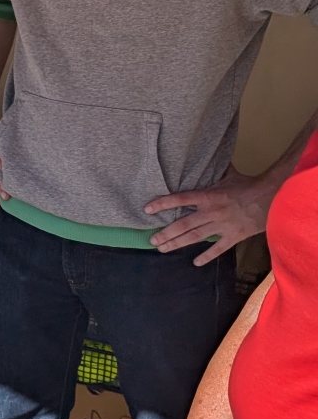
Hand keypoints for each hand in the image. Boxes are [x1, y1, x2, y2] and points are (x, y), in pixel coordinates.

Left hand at [146, 167, 276, 264]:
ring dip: (177, 243)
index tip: (147, 209)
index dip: (162, 204)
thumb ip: (214, 170)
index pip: (180, 199)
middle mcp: (211, 212)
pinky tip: (196, 262)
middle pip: (183, 224)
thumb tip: (205, 155)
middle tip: (152, 240)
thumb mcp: (228, 175)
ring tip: (163, 249)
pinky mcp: (233, 236)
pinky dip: (207, 256)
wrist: (272, 198)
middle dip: (166, 233)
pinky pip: (218, 249)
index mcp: (208, 196)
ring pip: (195, 237)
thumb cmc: (248, 186)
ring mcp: (221, 226)